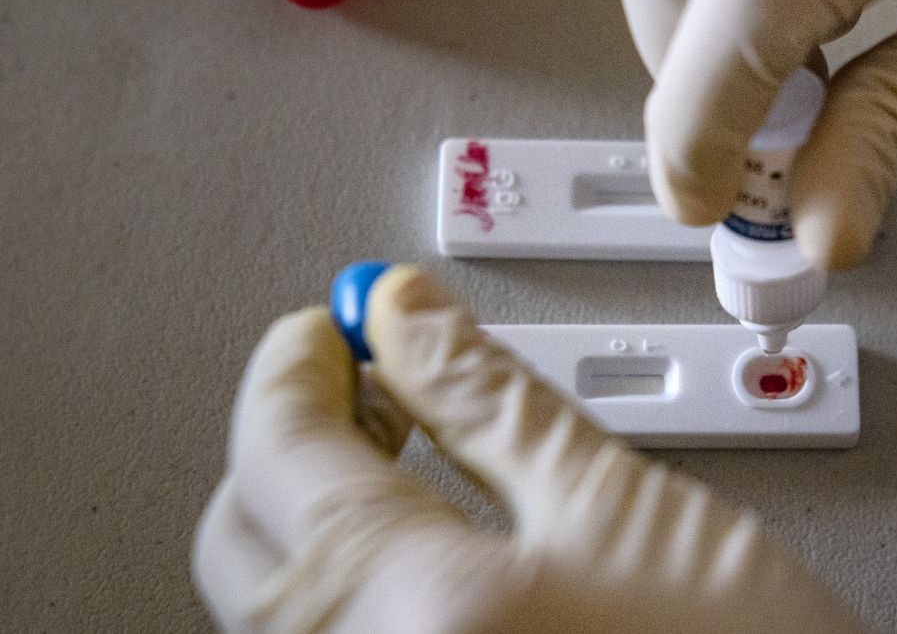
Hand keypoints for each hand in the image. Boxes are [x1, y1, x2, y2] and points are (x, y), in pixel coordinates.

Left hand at [193, 265, 862, 632]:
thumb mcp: (619, 503)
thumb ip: (491, 398)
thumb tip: (411, 320)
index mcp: (408, 616)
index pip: (281, 453)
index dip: (299, 363)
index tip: (337, 321)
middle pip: (249, 536)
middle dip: (295, 435)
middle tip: (366, 372)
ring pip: (282, 603)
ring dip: (319, 508)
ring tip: (398, 444)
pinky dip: (349, 581)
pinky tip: (418, 541)